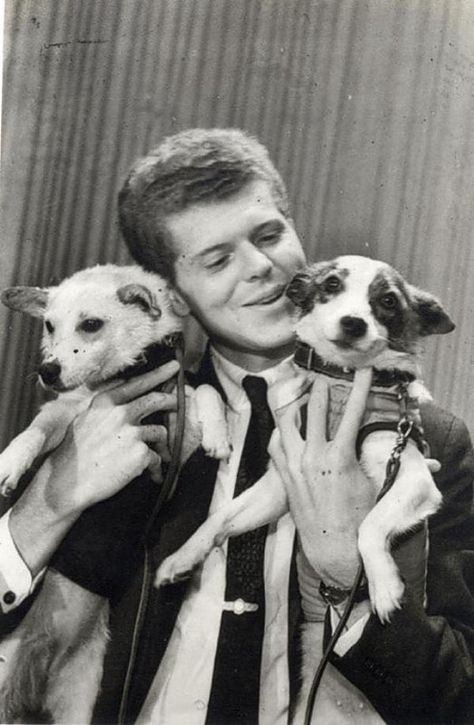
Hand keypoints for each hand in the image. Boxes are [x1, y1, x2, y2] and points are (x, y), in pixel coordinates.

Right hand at [43, 360, 179, 516]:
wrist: (67, 482)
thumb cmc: (74, 454)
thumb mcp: (85, 420)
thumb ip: (106, 408)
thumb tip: (127, 402)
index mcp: (106, 402)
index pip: (138, 383)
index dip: (159, 374)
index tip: (174, 367)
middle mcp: (120, 412)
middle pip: (156, 400)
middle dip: (173, 401)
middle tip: (181, 404)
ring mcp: (131, 432)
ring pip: (160, 432)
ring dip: (160, 445)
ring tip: (154, 457)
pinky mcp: (140, 453)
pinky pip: (157, 458)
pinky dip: (155, 468)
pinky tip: (151, 475)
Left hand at [269, 368, 375, 587]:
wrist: (332, 548)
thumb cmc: (357, 518)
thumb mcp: (372, 485)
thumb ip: (379, 460)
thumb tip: (414, 455)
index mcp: (339, 456)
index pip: (352, 412)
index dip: (360, 388)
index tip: (363, 370)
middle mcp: (313, 455)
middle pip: (315, 408)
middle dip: (320, 388)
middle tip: (323, 378)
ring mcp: (294, 463)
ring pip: (288, 421)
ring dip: (296, 405)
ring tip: (301, 396)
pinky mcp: (283, 473)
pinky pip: (277, 442)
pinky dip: (282, 431)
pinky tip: (288, 427)